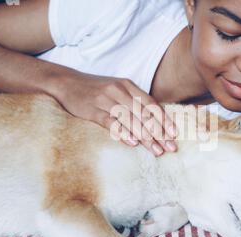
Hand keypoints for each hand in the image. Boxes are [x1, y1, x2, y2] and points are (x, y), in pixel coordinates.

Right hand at [52, 73, 177, 156]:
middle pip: (143, 114)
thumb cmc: (96, 90)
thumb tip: (154, 120)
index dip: (164, 119)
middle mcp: (119, 91)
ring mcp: (105, 100)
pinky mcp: (92, 110)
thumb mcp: (117, 90)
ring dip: (146, 137)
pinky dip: (122, 133)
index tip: (174, 134)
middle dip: (159, 133)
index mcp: (128, 86)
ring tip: (157, 151)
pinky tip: (132, 143)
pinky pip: (110, 122)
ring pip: (130, 120)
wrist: (66, 83)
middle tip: (171, 147)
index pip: (150, 104)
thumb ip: (133, 101)